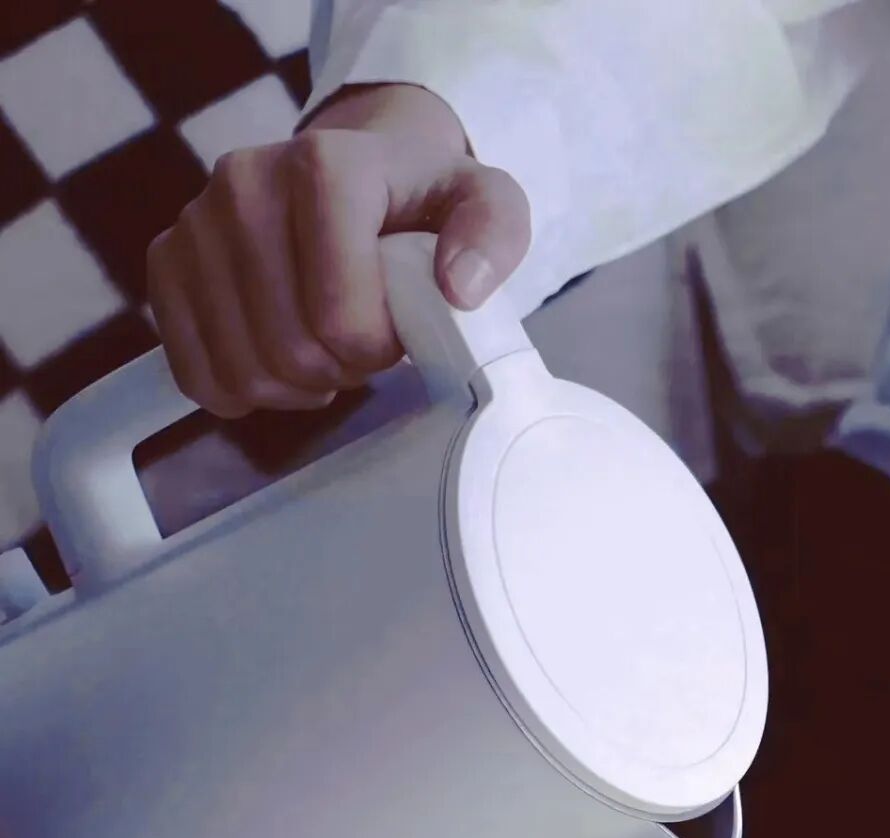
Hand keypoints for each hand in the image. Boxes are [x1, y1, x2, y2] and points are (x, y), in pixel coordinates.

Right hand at [146, 84, 530, 417]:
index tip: (395, 332)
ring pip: (241, 369)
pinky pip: (193, 371)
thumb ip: (494, 233)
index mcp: (324, 164)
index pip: (337, 312)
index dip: (373, 349)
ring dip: (293, 386)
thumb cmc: (420, 200)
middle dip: (338, 370)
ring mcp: (196, 224)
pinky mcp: (166, 263)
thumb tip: (459, 286)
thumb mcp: (484, 203)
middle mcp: (244, 183)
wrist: (357, 172)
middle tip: (362, 348)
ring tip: (324, 353)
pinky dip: (241, 391)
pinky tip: (277, 364)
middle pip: (288, 348)